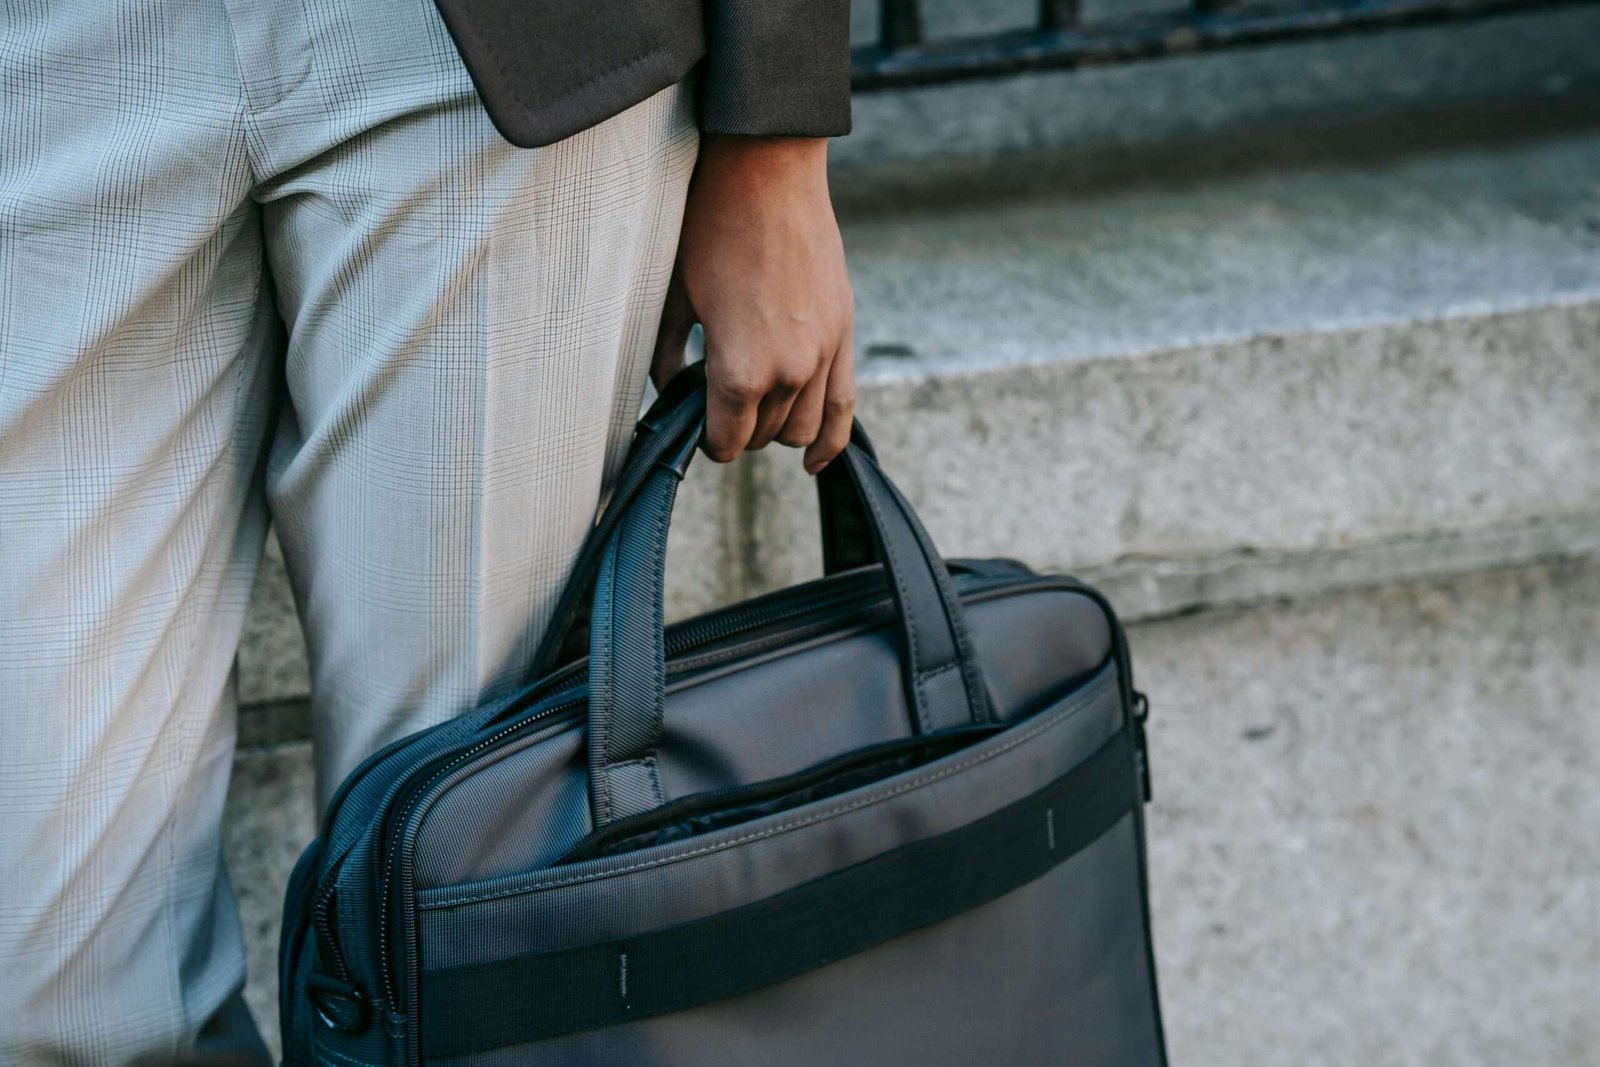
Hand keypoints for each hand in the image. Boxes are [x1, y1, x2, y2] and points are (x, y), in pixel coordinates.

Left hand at [652, 135, 854, 474]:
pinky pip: (844, 408)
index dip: (708, 441)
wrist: (767, 172)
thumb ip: (667, 357)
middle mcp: (788, 372)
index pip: (726, 441)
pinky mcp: (843, 333)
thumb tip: (669, 392)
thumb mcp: (673, 297)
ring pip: (801, 430)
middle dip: (739, 429)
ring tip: (755, 408)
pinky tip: (814, 463)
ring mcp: (823, 354)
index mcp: (739, 369)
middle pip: (763, 436)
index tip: (697, 429)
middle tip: (718, 406)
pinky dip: (830, 442)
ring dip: (775, 429)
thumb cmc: (711, 227)